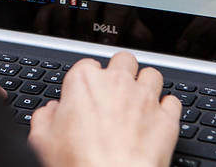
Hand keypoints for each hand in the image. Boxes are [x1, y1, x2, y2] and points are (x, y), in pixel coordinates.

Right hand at [28, 52, 180, 166]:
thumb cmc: (79, 163)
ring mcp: (145, 98)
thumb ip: (45, 117)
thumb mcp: (42, 140)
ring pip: (152, 74)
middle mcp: (117, 83)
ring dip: (146, 85)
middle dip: (121, 72)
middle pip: (124, 60)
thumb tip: (51, 112)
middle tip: (116, 91)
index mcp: (84, 82)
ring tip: (139, 101)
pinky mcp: (167, 118)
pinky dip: (166, 109)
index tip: (87, 93)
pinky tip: (158, 119)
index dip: (87, 79)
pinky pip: (173, 101)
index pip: (87, 64)